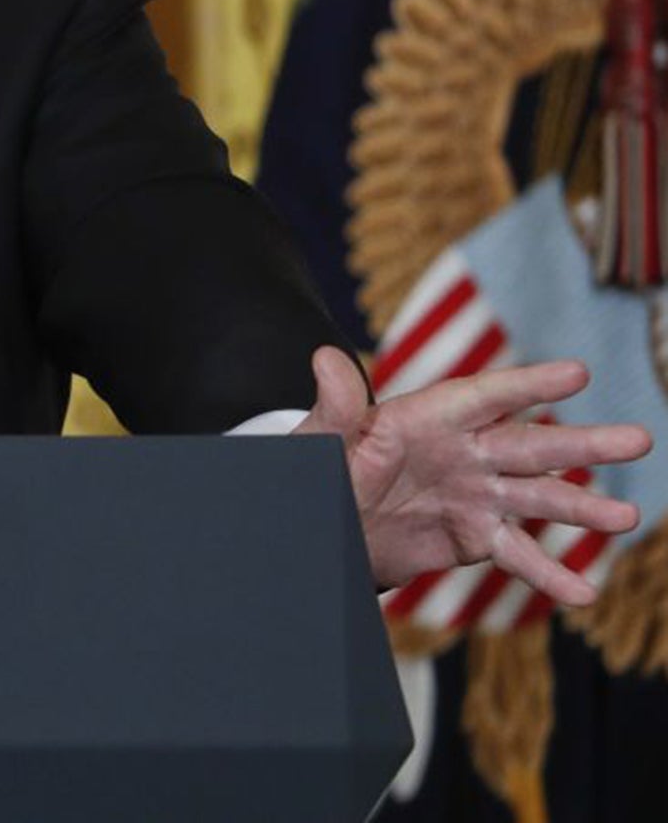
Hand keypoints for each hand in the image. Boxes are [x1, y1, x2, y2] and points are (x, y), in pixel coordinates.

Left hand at [293, 345, 651, 604]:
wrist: (321, 523)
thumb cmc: (316, 469)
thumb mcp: (322, 443)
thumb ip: (336, 410)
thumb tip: (326, 359)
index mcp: (422, 418)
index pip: (481, 398)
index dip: (527, 387)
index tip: (578, 374)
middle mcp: (459, 451)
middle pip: (528, 445)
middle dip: (583, 444)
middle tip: (640, 439)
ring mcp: (473, 492)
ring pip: (536, 497)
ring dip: (582, 508)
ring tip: (628, 517)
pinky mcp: (473, 534)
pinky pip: (516, 553)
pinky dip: (548, 573)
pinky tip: (582, 593)